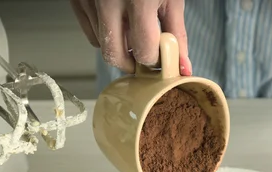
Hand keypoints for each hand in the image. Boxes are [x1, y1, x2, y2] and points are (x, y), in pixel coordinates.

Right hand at [69, 0, 190, 74]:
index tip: (160, 57)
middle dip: (132, 62)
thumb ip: (176, 33)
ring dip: (119, 46)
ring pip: (101, 45)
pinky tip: (118, 22)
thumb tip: (182, 66)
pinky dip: (105, 34)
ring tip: (133, 28)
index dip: (154, 60)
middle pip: (114, 55)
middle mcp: (109, 0)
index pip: (143, 50)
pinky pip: (90, 32)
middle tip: (144, 56)